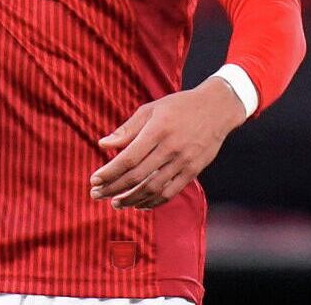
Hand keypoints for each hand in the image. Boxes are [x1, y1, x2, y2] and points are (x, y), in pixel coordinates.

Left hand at [89, 78, 246, 209]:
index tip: (94, 180)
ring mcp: (184, 162)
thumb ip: (126, 129)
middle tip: (96, 195)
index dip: (110, 172)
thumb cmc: (178, 106)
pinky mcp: (194, 171)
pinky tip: (139, 204)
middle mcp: (171, 148)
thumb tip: (102, 144)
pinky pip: (171, 192)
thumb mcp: (150, 110)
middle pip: (138, 176)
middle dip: (114, 188)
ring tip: (115, 203)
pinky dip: (153, 201)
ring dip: (131, 199)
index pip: (128, 158)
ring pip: (154, 188)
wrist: (216, 108)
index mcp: (157, 130)